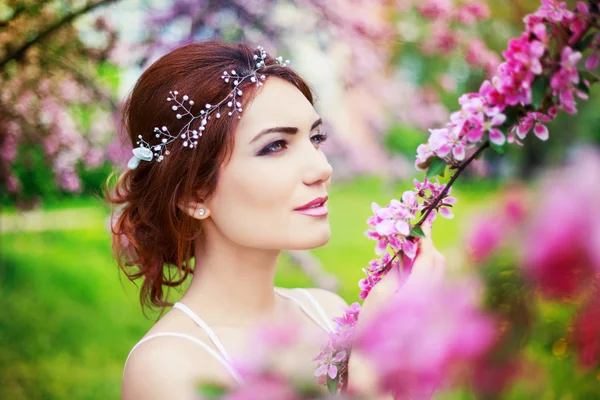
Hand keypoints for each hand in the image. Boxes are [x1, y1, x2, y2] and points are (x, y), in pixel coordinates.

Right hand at [347, 223, 445, 395]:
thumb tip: (405, 253)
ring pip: (438, 274)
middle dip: (428, 246)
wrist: (380, 365)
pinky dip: (425, 272)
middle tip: (412, 235)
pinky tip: (410, 271)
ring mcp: (432, 306)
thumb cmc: (373, 329)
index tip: (421, 223)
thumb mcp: (379, 294)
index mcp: (419, 291)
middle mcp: (432, 297)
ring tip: (409, 250)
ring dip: (427, 258)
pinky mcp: (429, 312)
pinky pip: (432, 285)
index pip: (430, 257)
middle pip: (439, 263)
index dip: (426, 238)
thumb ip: (396, 271)